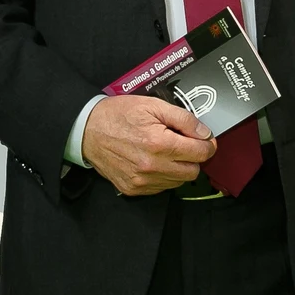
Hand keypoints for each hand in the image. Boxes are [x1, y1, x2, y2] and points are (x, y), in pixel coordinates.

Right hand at [81, 94, 216, 196]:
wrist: (87, 130)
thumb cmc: (118, 115)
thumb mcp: (153, 105)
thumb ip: (183, 119)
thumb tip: (204, 133)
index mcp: (159, 143)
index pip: (201, 153)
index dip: (207, 144)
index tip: (205, 139)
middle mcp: (152, 166)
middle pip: (193, 171)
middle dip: (193, 157)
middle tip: (183, 143)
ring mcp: (142, 181)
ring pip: (178, 182)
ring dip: (178, 167)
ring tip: (165, 151)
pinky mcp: (133, 189)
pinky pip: (161, 188)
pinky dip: (163, 176)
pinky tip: (154, 161)